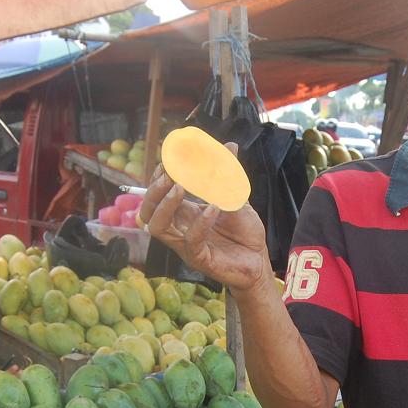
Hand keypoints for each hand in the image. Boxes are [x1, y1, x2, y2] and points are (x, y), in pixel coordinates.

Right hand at [141, 152, 270, 295]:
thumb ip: (229, 175)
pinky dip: (199, 222)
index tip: (166, 162)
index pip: (158, 197)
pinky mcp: (199, 259)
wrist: (259, 261)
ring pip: (157, 228)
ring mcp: (186, 246)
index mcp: (184, 214)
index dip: (157, 180)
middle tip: (168, 175)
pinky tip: (213, 208)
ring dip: (165, 205)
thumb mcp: (237, 198)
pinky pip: (190, 241)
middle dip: (153, 191)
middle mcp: (179, 230)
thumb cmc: (245, 233)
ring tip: (180, 187)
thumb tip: (230, 146)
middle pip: (148, 212)